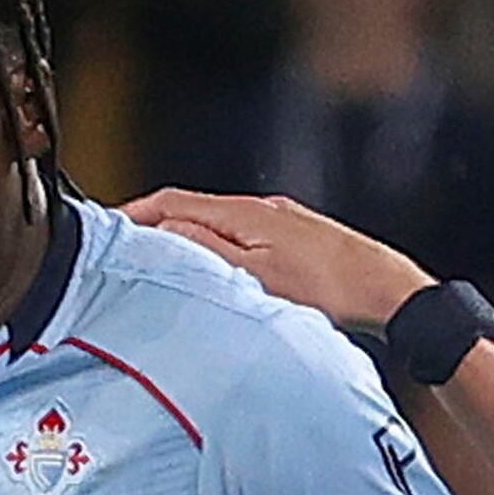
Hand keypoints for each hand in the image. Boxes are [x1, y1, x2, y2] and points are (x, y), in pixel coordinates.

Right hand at [122, 189, 435, 330]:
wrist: (388, 292)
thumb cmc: (329, 289)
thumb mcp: (257, 276)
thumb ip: (206, 252)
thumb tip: (161, 231)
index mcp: (243, 213)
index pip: (170, 202)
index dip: (132, 215)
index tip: (104, 232)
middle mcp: (260, 209)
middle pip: (191, 212)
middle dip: (154, 229)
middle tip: (125, 255)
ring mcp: (280, 222)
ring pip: (218, 227)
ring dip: (186, 242)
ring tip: (164, 269)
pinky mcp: (295, 240)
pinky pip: (242, 240)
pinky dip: (217, 252)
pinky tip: (217, 277)